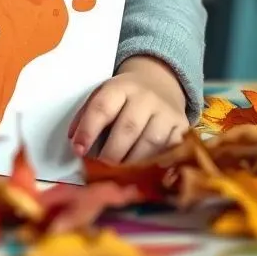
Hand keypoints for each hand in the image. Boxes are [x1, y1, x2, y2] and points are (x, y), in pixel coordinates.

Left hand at [67, 55, 188, 162]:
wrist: (159, 83)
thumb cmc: (123, 96)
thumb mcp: (103, 94)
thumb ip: (87, 115)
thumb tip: (75, 141)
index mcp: (120, 86)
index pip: (102, 108)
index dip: (88, 130)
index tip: (78, 149)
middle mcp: (146, 97)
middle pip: (128, 127)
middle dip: (111, 152)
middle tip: (101, 166)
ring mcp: (167, 112)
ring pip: (151, 142)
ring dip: (133, 162)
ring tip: (120, 172)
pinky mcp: (182, 127)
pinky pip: (169, 150)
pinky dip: (154, 164)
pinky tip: (143, 171)